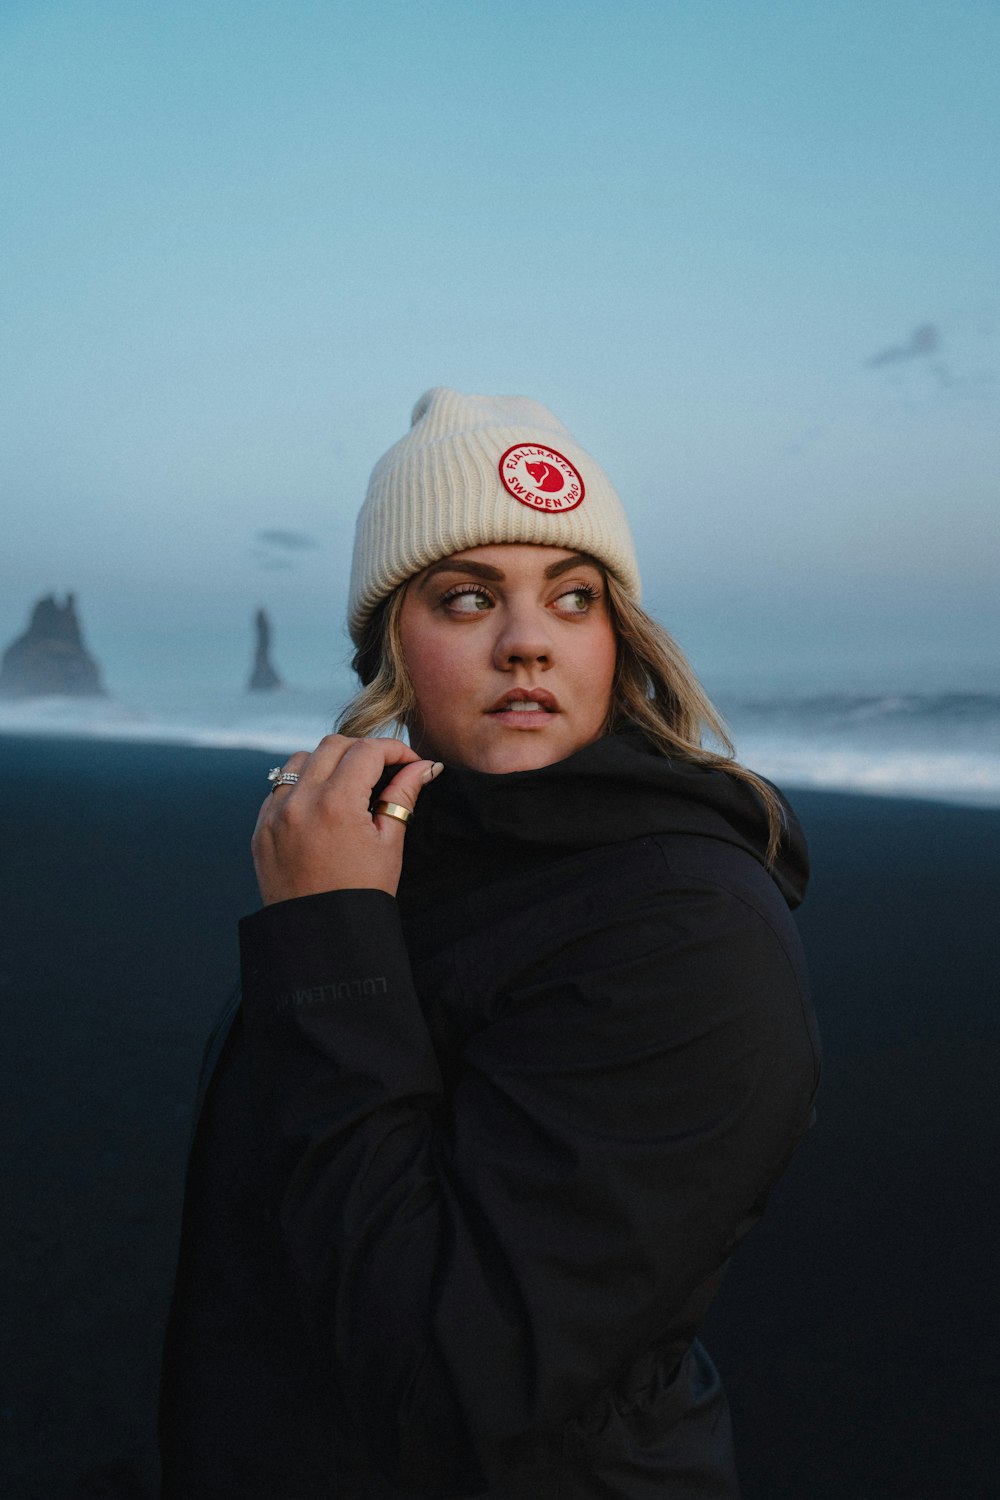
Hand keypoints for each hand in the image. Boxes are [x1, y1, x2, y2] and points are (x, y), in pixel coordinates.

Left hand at [251, 735, 442, 905]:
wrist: (322, 938)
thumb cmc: (361, 894)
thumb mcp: (389, 843)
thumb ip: (403, 796)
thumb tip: (423, 767)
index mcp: (337, 804)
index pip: (367, 751)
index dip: (394, 750)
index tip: (408, 763)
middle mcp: (300, 802)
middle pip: (333, 745)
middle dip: (362, 751)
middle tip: (382, 770)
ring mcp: (275, 814)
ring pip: (301, 760)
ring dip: (327, 762)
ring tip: (349, 785)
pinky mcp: (261, 829)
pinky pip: (279, 788)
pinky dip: (302, 786)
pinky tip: (321, 806)